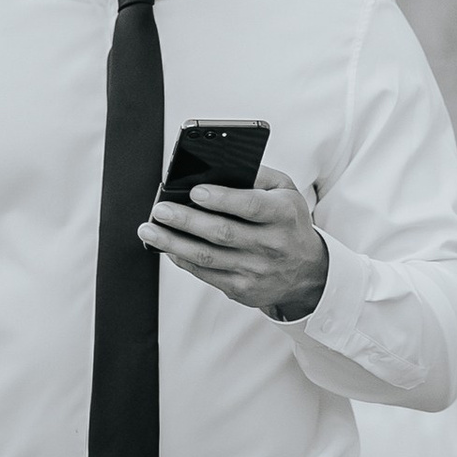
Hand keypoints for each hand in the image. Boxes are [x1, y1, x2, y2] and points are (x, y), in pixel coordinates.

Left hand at [142, 171, 329, 321]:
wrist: (307, 271)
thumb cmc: (288, 222)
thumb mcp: (286, 191)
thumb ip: (257, 174)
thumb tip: (219, 167)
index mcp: (283, 214)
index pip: (250, 206)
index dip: (221, 199)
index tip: (195, 191)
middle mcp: (271, 244)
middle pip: (222, 233)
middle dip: (186, 220)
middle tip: (160, 210)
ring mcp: (256, 270)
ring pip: (207, 257)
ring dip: (173, 243)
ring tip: (150, 230)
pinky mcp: (243, 289)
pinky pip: (205, 274)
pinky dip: (182, 260)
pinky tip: (166, 247)